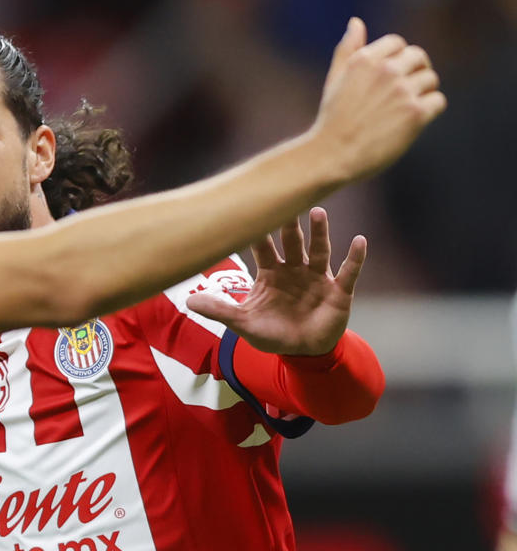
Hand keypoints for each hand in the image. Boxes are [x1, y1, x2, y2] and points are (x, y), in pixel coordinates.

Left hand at [186, 208, 364, 355]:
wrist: (302, 351)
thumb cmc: (272, 332)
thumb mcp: (243, 323)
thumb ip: (221, 311)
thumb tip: (189, 302)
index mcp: (270, 272)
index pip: (261, 246)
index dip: (256, 231)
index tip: (249, 207)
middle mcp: (294, 268)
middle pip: (291, 241)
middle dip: (288, 223)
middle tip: (285, 199)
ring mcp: (318, 277)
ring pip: (318, 250)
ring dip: (319, 232)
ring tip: (318, 211)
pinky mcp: (338, 290)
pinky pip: (349, 272)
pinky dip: (355, 257)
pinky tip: (361, 241)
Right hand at [310, 17, 445, 181]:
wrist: (332, 155)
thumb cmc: (333, 118)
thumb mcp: (335, 79)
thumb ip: (348, 49)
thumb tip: (356, 22)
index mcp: (364, 59)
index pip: (398, 44)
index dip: (398, 59)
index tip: (390, 78)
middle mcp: (385, 71)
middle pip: (419, 58)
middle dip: (415, 73)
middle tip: (403, 94)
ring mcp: (402, 91)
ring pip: (431, 79)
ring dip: (423, 93)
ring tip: (404, 110)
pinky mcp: (416, 113)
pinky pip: (437, 101)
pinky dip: (429, 110)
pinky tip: (411, 121)